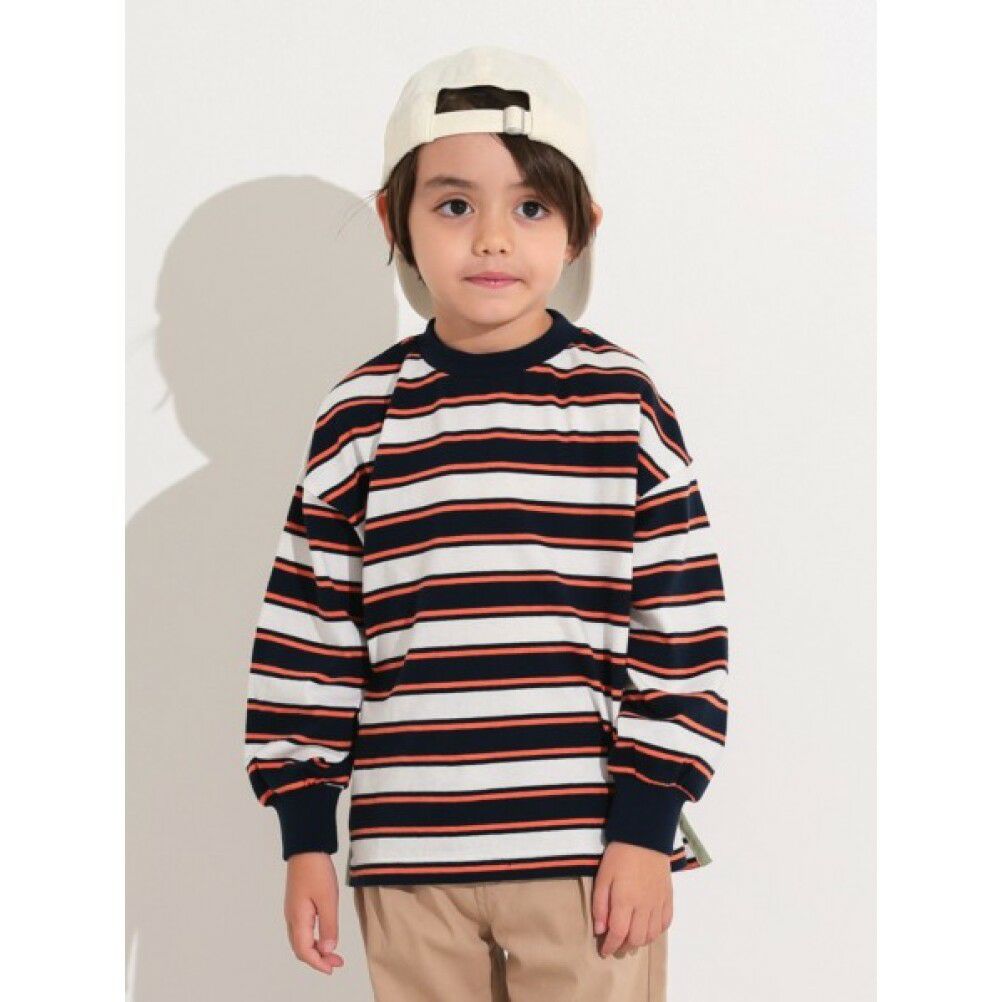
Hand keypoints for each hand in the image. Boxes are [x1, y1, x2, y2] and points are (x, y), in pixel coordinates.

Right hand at [284, 852, 345, 973]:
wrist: (306, 847)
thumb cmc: (316, 871)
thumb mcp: (328, 899)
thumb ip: (328, 926)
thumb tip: (328, 950)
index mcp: (298, 919)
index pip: (304, 951)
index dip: (318, 963)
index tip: (332, 968)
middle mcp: (291, 917)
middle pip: (301, 948)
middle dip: (318, 959)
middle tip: (337, 962)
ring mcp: (293, 910)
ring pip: (301, 939)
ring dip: (316, 949)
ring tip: (334, 952)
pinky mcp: (297, 903)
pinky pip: (302, 929)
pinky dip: (313, 938)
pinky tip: (325, 935)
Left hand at [591, 841, 672, 957]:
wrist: (645, 837)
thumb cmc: (619, 855)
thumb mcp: (603, 877)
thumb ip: (600, 905)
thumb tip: (600, 930)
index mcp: (625, 900)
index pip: (618, 933)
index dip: (610, 946)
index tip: (603, 951)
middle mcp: (644, 906)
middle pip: (636, 939)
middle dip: (624, 947)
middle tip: (616, 945)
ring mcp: (658, 902)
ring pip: (652, 934)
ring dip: (640, 942)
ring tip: (630, 939)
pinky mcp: (668, 897)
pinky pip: (666, 923)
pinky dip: (656, 932)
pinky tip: (648, 929)